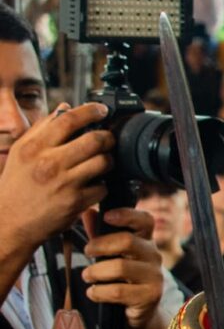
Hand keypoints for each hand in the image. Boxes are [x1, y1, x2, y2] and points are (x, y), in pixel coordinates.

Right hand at [0, 103, 111, 252]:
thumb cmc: (16, 185)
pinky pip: (102, 187)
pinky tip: (93, 185)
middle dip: (107, 137)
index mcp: (34, 148)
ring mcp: (64, 183)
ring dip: (108, 161)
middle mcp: (49, 163)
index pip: (68, 120)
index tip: (102, 110)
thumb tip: (65, 108)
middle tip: (108, 139)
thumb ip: (43, 128)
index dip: (91, 111)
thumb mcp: (21, 153)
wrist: (9, 221)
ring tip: (102, 162)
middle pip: (94, 140)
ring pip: (103, 162)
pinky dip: (102, 185)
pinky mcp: (76, 202)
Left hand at [81, 207, 164, 328]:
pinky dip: (99, 292)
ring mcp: (155, 276)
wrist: (137, 314)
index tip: (107, 216)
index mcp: (146, 241)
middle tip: (86, 251)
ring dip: (95, 272)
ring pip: (120, 267)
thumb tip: (87, 212)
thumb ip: (100, 234)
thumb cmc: (121, 279)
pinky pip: (118, 291)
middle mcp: (154, 256)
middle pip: (127, 241)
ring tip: (87, 276)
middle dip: (100, 245)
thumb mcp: (111, 255)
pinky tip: (93, 293)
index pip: (145, 220)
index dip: (127, 214)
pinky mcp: (150, 296)